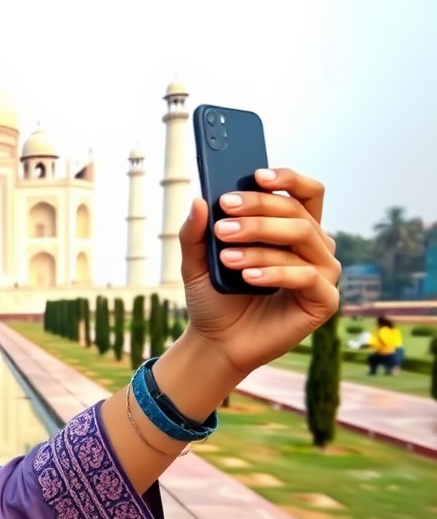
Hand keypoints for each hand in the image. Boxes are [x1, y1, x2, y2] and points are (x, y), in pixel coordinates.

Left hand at [177, 168, 340, 377]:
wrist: (216, 342)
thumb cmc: (215, 298)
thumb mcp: (197, 263)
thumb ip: (195, 233)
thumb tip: (199, 200)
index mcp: (293, 229)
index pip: (305, 192)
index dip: (287, 179)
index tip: (255, 176)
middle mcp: (315, 247)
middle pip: (296, 212)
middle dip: (258, 210)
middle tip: (223, 220)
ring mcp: (323, 273)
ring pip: (300, 238)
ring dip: (259, 242)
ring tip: (225, 255)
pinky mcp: (324, 301)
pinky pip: (306, 276)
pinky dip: (275, 272)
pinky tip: (248, 277)